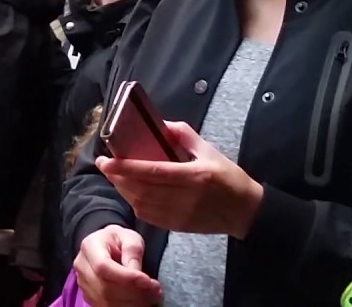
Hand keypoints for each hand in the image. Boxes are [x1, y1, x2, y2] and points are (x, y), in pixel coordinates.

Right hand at [73, 225, 162, 306]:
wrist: (106, 246)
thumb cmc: (118, 240)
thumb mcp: (129, 237)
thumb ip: (132, 250)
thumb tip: (136, 272)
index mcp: (89, 246)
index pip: (103, 266)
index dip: (125, 277)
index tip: (147, 280)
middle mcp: (82, 266)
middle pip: (105, 287)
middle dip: (134, 292)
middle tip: (156, 289)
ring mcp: (83, 283)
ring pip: (107, 301)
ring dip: (133, 301)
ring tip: (152, 295)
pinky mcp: (89, 296)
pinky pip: (107, 306)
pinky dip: (127, 305)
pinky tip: (142, 300)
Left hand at [97, 121, 264, 239]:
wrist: (246, 212)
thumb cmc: (229, 177)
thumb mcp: (209, 150)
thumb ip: (184, 134)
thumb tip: (160, 124)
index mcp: (194, 176)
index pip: (152, 172)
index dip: (126, 167)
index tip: (107, 160)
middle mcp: (185, 197)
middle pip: (141, 189)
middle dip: (117, 177)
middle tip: (104, 165)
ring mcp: (180, 215)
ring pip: (141, 204)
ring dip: (123, 190)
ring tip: (114, 176)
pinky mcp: (178, 226)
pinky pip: (148, 216)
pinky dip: (134, 203)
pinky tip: (129, 192)